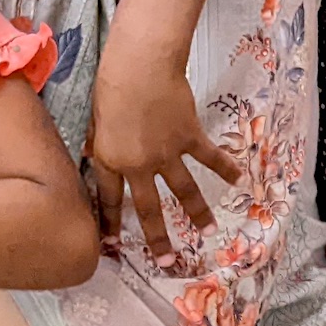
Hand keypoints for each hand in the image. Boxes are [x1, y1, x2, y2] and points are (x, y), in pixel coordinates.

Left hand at [87, 43, 237, 268]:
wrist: (141, 64)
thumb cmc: (112, 84)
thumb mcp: (95, 115)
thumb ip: (95, 139)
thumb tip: (88, 154)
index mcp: (110, 159)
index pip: (109, 199)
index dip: (111, 223)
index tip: (113, 246)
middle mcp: (139, 164)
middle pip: (149, 209)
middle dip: (157, 238)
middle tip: (167, 261)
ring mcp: (167, 154)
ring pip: (184, 191)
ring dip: (198, 214)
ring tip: (209, 231)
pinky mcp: (190, 137)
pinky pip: (210, 158)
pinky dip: (225, 168)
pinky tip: (238, 180)